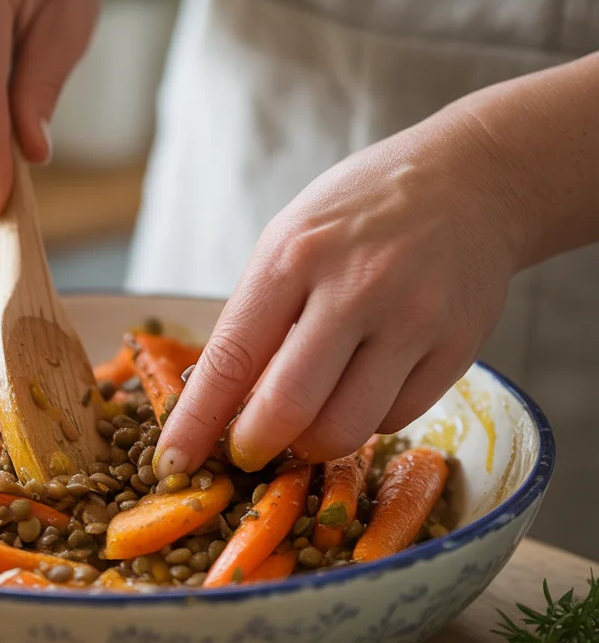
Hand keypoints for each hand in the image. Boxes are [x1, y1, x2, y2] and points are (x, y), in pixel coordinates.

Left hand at [155, 108, 529, 477]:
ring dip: (312, 444)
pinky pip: (396, 419)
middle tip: (248, 450)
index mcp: (294, 256)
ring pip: (347, 429)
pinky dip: (366, 420)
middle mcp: (355, 289)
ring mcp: (413, 320)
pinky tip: (362, 388)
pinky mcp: (459, 346)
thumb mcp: (290, 239)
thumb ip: (257, 316)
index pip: (231, 358)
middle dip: (255, 445)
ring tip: (306, 422)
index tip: (173, 463)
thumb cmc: (359, 213)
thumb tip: (222, 404)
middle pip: (289, 408)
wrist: (469, 180)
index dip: (197, 422)